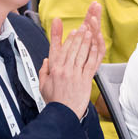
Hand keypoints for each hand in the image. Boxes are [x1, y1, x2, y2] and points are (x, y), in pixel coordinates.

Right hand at [37, 2, 104, 117]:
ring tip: (88, 31)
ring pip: (80, 53)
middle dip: (76, 36)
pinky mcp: (85, 79)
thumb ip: (43, 71)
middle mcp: (64, 69)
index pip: (56, 48)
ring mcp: (75, 73)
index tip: (62, 25)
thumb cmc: (54, 101)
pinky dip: (92, 53)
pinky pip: (89, 63)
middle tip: (81, 26)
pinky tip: (95, 45)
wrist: (63, 114)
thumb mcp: (43, 85)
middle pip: (70, 48)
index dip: (60, 35)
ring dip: (85, 41)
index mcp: (53, 69)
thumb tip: (46, 61)